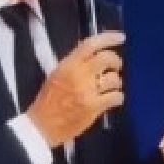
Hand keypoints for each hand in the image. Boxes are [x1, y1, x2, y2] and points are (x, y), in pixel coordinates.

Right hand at [27, 31, 125, 147]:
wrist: (42, 125)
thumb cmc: (48, 100)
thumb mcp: (57, 75)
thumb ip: (75, 64)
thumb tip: (96, 57)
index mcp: (68, 65)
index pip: (90, 44)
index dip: (108, 38)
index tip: (121, 38)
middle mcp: (78, 74)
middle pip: (107, 58)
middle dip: (116, 61)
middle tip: (116, 67)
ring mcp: (87, 91)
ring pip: (114, 79)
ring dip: (116, 82)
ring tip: (111, 87)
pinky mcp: (94, 107)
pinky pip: (116, 96)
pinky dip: (118, 97)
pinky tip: (113, 99)